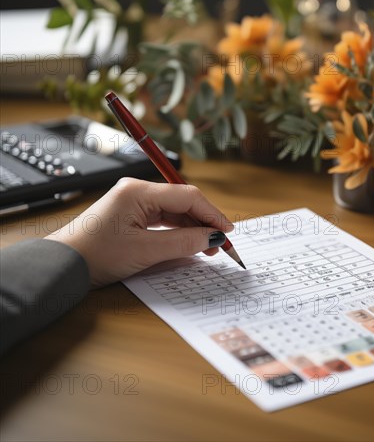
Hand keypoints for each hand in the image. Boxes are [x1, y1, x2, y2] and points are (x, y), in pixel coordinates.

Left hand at [46, 178, 233, 286]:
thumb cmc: (96, 255)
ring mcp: (134, 201)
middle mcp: (138, 190)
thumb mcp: (145, 251)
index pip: (188, 195)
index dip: (212, 213)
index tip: (228, 232)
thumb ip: (184, 243)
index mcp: (139, 191)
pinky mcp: (132, 213)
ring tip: (207, 248)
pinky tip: (189, 243)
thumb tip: (213, 238)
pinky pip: (163, 218)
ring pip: (175, 210)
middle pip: (183, 201)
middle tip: (220, 244)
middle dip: (204, 222)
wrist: (63, 265)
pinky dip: (178, 230)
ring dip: (192, 227)